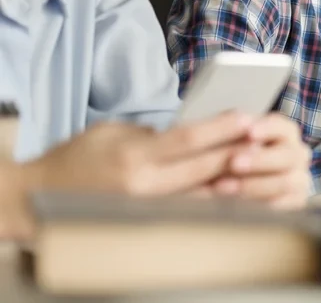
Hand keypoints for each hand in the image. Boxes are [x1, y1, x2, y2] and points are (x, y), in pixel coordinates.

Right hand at [24, 112, 250, 195]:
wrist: (42, 196)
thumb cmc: (78, 157)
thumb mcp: (113, 132)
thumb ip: (153, 133)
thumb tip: (190, 133)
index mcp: (135, 157)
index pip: (188, 140)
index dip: (220, 128)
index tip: (245, 116)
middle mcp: (143, 186)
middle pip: (202, 168)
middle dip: (236, 151)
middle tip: (262, 137)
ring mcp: (146, 208)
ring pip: (202, 194)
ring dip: (232, 179)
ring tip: (257, 163)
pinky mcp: (146, 220)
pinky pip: (188, 210)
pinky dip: (212, 200)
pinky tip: (233, 189)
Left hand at [209, 114, 311, 208]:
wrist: (241, 184)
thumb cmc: (232, 156)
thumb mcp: (228, 140)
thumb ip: (230, 131)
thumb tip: (232, 120)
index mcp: (285, 132)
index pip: (281, 126)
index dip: (267, 128)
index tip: (249, 133)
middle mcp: (298, 153)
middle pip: (288, 155)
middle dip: (260, 160)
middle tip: (233, 163)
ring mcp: (299, 177)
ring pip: (287, 181)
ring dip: (256, 184)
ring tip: (223, 187)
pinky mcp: (296, 200)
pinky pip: (286, 203)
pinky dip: (261, 203)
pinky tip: (237, 203)